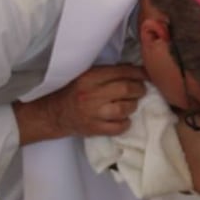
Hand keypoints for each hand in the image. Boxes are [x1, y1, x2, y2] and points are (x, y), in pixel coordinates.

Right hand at [15, 65, 146, 143]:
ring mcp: (93, 114)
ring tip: (132, 103)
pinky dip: (125, 123)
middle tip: (141, 90)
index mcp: (89, 77)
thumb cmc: (72, 91)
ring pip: (124, 109)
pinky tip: (124, 119)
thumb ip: (107, 73)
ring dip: (133, 105)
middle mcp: (91, 95)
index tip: (146, 74)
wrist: (53, 114)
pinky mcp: (94, 129)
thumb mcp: (85, 76)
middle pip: (125, 89)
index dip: (138, 73)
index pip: (120, 72)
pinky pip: (118, 127)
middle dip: (139, 89)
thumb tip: (134, 70)